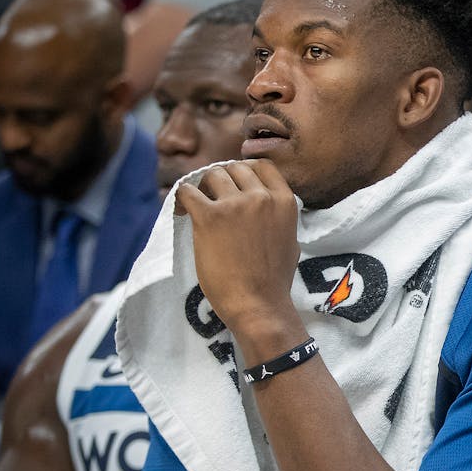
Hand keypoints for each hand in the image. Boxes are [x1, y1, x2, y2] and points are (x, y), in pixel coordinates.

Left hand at [175, 160, 303, 347]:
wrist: (258, 304)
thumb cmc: (274, 280)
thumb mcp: (290, 239)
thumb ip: (278, 216)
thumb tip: (266, 206)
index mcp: (284, 201)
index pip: (262, 166)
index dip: (245, 171)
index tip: (235, 184)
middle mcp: (261, 197)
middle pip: (235, 168)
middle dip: (223, 181)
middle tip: (213, 199)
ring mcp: (235, 205)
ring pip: (212, 176)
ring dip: (203, 188)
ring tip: (198, 207)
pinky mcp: (209, 217)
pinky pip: (187, 192)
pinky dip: (181, 198)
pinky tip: (181, 211)